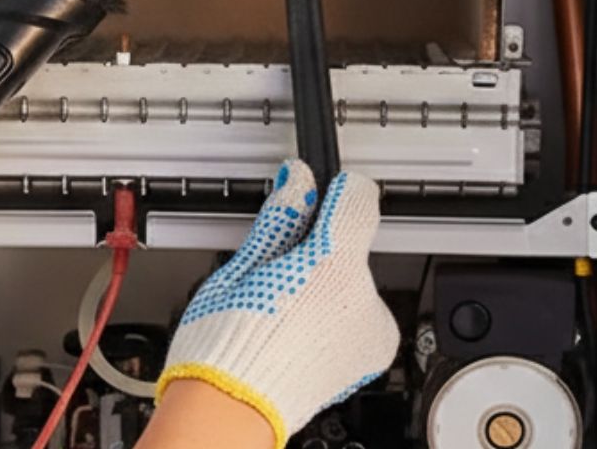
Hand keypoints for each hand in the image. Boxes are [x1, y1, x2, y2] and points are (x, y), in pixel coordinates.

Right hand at [156, 160, 399, 448]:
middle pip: (351, 247)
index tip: (318, 191)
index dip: (335, 190)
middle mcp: (364, 299)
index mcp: (333, 265)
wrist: (231, 411)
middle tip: (274, 272)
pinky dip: (333, 319)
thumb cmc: (224, 350)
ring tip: (281, 308)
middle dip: (318, 252)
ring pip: (354, 285)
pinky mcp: (370, 358)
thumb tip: (297, 184)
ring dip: (327, 288)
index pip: (359, 200)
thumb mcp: (240, 268)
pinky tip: (296, 330)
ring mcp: (371, 333)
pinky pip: (359, 319)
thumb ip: (280, 220)